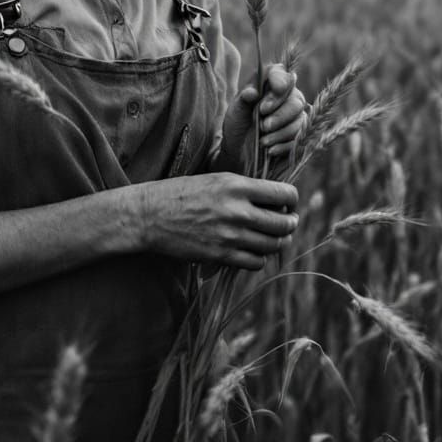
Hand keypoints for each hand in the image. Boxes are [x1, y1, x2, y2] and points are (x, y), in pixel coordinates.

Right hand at [137, 173, 298, 269]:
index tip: (288, 203)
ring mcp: (230, 235)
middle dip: (290, 223)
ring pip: (273, 245)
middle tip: (286, 222)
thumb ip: (245, 188)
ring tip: (270, 237)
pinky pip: (256, 262)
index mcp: (236, 185)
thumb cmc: (182, 192)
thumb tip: (275, 198)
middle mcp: (237, 210)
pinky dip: (258, 258)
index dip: (291, 200)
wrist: (150, 215)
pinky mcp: (221, 256)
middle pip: (284, 223)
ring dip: (276, 242)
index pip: (284, 194)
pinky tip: (251, 250)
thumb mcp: (215, 178)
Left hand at [221, 63, 307, 166]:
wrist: (239, 150)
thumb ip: (243, 99)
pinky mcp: (299, 135)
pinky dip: (284, 145)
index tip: (269, 98)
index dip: (279, 82)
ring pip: (300, 120)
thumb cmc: (238, 124)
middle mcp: (286, 96)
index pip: (280, 73)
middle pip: (296, 99)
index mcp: (268, 83)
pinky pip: (301, 138)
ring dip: (281, 132)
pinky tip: (270, 150)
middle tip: (262, 125)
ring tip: (263, 141)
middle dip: (280, 115)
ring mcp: (294, 116)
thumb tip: (252, 92)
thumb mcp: (236, 110)